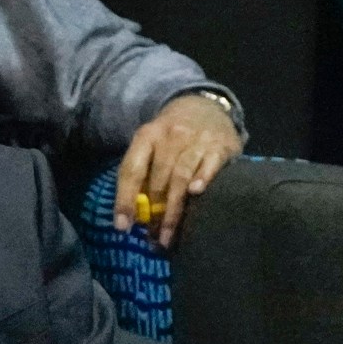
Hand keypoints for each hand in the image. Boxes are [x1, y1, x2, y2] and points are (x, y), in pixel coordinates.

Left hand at [117, 93, 241, 246]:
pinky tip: (196, 194)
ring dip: (173, 210)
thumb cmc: (172, 135)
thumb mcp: (151, 144)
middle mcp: (170, 136)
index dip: (125, 199)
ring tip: (167, 235)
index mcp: (147, 136)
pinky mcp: (220, 146)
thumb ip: (141, 173)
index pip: (131, 170)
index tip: (122, 226)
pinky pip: (209, 165)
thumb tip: (131, 216)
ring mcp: (197, 140)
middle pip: (157, 179)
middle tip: (152, 237)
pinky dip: (202, 178)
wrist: (205, 106)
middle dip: (153, 212)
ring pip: (181, 177)